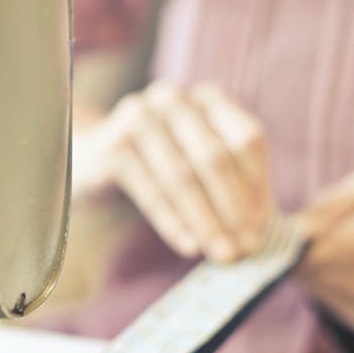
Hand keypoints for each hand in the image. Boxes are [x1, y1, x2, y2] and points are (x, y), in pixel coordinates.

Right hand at [74, 82, 273, 261]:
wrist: (90, 162)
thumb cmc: (155, 167)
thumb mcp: (196, 167)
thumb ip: (231, 188)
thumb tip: (261, 232)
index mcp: (205, 98)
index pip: (245, 140)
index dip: (258, 187)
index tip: (263, 229)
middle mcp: (172, 98)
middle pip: (213, 157)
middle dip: (232, 209)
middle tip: (245, 251)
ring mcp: (138, 117)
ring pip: (181, 175)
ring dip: (204, 220)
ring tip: (221, 254)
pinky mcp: (112, 145)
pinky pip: (149, 189)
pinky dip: (171, 221)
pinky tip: (188, 247)